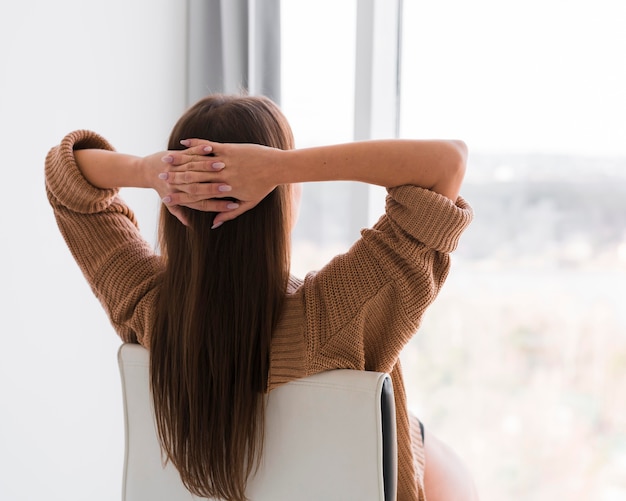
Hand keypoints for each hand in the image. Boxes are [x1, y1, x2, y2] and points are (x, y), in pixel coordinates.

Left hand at [142, 146, 241, 226]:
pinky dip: (198, 150)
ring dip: (208, 167)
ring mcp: (176, 169)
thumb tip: (189, 225)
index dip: (217, 206)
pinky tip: (210, 149)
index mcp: (180, 196)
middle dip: (214, 188)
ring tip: (222, 166)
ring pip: (193, 169)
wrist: (146, 170)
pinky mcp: (175, 156)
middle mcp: (177, 184)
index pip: (202, 204)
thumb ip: (180, 213)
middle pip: (198, 188)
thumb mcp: (170, 204)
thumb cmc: (162, 189)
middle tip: (229, 187)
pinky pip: (188, 153)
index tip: (232, 205)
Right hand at [158, 139, 282, 226]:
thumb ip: (230, 213)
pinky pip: (208, 146)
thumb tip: (215, 224)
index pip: (198, 196)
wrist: (277, 166)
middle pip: (194, 179)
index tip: (166, 198)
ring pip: (198, 162)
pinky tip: (182, 143)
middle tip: (160, 178)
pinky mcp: (229, 148)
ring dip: (180, 161)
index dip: (180, 197)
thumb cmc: (264, 186)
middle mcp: (223, 177)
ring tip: (166, 161)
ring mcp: (225, 161)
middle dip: (175, 178)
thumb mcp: (249, 203)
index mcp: (225, 191)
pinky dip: (194, 145)